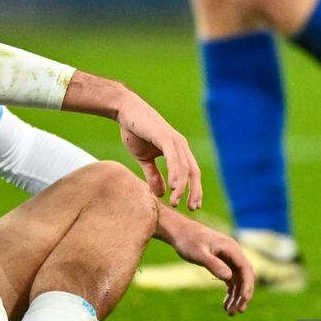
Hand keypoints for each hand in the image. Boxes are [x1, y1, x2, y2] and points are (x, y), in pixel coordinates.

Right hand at [116, 92, 202, 209]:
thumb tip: (160, 194)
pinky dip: (175, 172)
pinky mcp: (165, 137)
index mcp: (178, 151)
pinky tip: (173, 186)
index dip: (195, 190)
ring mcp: (174, 141)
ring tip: (176, 202)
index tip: (193, 206)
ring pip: (184, 168)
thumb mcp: (145, 159)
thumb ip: (153, 175)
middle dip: (194, 192)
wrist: (125, 112)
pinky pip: (173, 158)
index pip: (192, 173)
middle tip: (191, 208)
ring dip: (182, 187)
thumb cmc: (136, 132)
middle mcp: (180, 146)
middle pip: (194, 172)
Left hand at [159, 210, 254, 314]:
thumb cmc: (188, 241)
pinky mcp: (223, 263)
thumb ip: (213, 265)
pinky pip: (231, 280)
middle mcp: (234, 253)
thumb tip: (229, 278)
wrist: (180, 232)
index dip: (247, 285)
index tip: (244, 300)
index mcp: (231, 248)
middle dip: (243, 294)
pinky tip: (225, 305)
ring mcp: (229, 259)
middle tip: (238, 311)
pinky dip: (230, 293)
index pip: (246, 269)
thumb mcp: (199, 254)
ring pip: (239, 280)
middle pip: (245, 276)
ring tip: (230, 313)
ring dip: (236, 296)